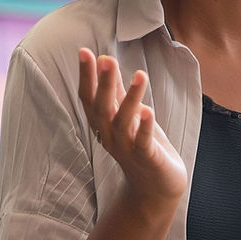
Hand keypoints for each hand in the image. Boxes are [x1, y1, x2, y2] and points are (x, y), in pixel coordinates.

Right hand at [77, 48, 186, 202]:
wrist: (155, 188)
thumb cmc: (141, 147)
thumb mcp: (127, 115)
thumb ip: (117, 91)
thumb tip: (104, 59)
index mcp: (104, 124)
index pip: (89, 98)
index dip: (87, 76)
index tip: (85, 51)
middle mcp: (110, 136)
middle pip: (103, 108)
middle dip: (105, 84)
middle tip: (106, 59)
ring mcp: (127, 149)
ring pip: (124, 123)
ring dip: (131, 99)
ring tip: (140, 75)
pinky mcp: (147, 159)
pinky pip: (143, 143)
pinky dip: (145, 127)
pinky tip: (149, 111)